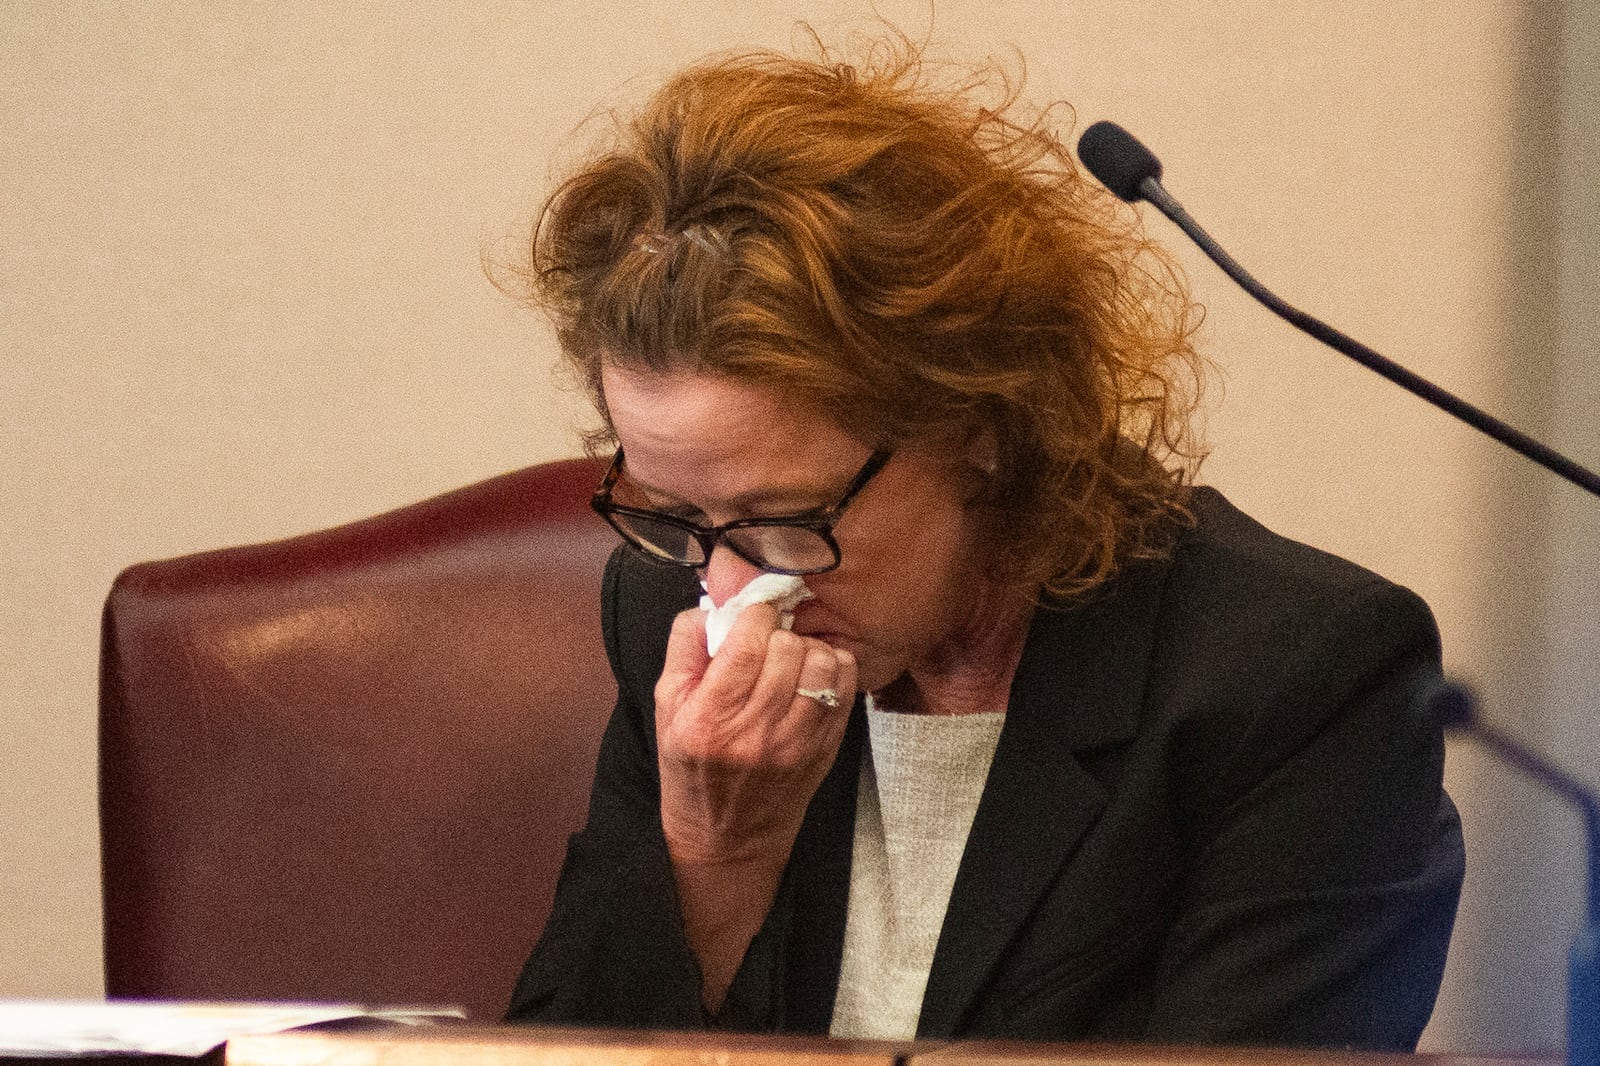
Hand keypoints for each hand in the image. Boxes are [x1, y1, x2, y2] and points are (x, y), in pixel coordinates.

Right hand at [654, 601, 856, 864]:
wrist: (727, 838)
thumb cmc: (691, 767)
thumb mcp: (666, 708)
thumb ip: (686, 647)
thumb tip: (713, 603)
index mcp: (709, 718)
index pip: (748, 642)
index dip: (755, 615)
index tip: (751, 617)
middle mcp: (755, 732)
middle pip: (788, 648)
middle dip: (779, 632)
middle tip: (769, 640)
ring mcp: (796, 743)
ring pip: (822, 665)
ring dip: (809, 649)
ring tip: (792, 657)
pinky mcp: (824, 750)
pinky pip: (845, 689)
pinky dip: (834, 670)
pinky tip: (814, 675)